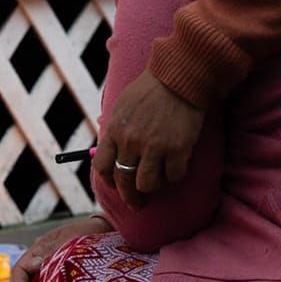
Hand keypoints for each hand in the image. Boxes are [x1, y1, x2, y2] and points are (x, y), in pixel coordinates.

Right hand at [10, 215, 109, 281]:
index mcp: (37, 250)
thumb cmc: (86, 235)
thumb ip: (51, 253)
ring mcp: (46, 269)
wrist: (102, 232)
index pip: (19, 270)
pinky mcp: (56, 278)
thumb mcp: (69, 241)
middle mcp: (38, 261)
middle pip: (19, 281)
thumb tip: (33, 265)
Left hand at [93, 70, 204, 207]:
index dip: (109, 182)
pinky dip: (174, 177)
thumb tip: (112, 156)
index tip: (116, 186)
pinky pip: (173, 177)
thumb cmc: (150, 90)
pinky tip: (175, 169)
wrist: (178, 78)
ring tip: (158, 184)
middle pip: (124, 181)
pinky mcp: (178, 149)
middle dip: (130, 197)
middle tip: (138, 203)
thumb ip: (116, 132)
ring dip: (152, 188)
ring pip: (147, 185)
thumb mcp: (122, 107)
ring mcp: (154, 147)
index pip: (102, 167)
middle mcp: (131, 142)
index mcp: (115, 131)